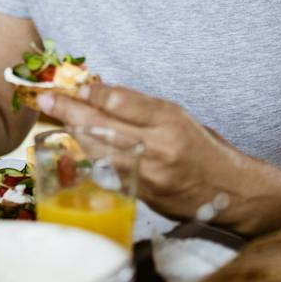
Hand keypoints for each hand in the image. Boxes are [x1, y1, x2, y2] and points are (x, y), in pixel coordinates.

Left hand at [38, 83, 244, 222]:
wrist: (231, 192)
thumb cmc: (204, 149)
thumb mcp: (178, 117)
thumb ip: (140, 108)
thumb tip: (98, 94)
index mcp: (170, 120)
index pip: (120, 101)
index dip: (92, 92)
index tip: (75, 86)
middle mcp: (158, 147)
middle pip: (102, 124)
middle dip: (70, 110)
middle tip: (48, 99)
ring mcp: (148, 175)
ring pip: (98, 150)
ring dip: (74, 133)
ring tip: (57, 119)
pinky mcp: (141, 195)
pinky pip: (106, 171)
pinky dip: (90, 156)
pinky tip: (77, 145)